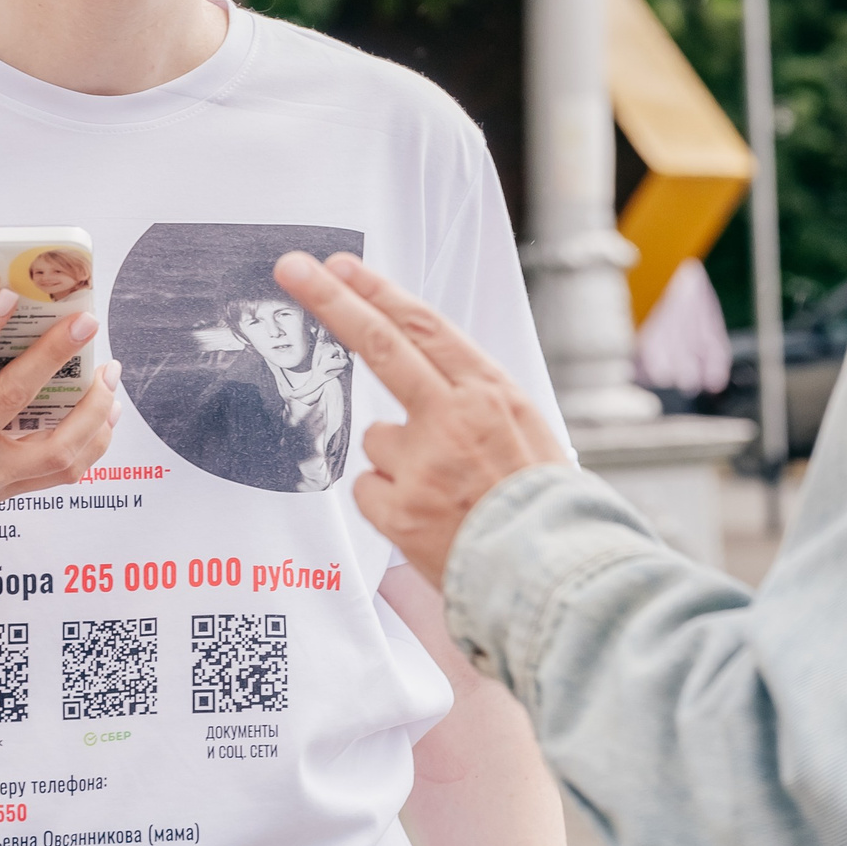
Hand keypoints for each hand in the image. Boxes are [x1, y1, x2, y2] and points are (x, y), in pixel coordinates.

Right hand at [0, 290, 122, 566]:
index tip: (9, 294)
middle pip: (14, 397)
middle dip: (56, 353)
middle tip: (85, 321)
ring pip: (56, 446)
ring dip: (92, 407)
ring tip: (109, 371)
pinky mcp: (2, 492)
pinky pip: (62, 472)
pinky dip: (93, 443)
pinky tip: (105, 413)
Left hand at [272, 251, 565, 584]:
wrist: (555, 578)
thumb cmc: (542, 506)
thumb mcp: (526, 432)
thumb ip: (474, 399)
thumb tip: (425, 374)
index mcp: (491, 392)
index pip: (424, 327)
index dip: (377, 292)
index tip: (342, 267)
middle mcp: (455, 417)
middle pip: (380, 344)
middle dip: (330, 300)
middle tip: (291, 267)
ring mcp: (424, 463)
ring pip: (376, 439)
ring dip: (397, 461)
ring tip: (444, 495)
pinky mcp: (400, 510)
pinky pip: (369, 490)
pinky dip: (389, 504)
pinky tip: (427, 522)